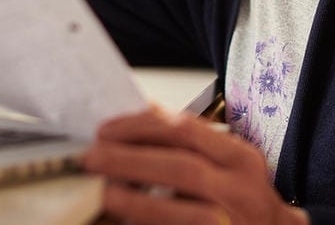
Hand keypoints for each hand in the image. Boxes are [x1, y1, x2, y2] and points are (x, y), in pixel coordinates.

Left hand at [83, 108, 308, 224]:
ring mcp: (231, 222)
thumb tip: (138, 120)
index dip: (141, 127)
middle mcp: (240, 189)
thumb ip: (190, 146)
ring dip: (136, 201)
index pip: (186, 130)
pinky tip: (126, 223)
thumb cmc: (242, 202)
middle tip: (92, 157)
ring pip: (181, 211)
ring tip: (104, 192)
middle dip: (131, 160)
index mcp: (238, 158)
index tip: (106, 130)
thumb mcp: (227, 166)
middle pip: (181, 167)